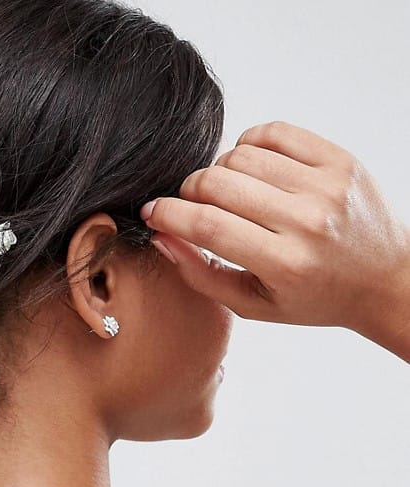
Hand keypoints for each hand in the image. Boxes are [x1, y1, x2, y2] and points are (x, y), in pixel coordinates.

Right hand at [139, 120, 409, 340]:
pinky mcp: (339, 159)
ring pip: (242, 156)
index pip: (209, 227)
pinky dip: (249, 146)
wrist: (383, 277)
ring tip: (227, 192)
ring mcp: (326, 186)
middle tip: (190, 204)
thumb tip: (161, 236)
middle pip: (219, 185)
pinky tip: (252, 169)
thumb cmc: (314, 297)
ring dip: (220, 171)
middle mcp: (308, 222)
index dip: (168, 215)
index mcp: (285, 264)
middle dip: (189, 191)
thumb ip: (202, 275)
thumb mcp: (253, 305)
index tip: (151, 212)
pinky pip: (274, 132)